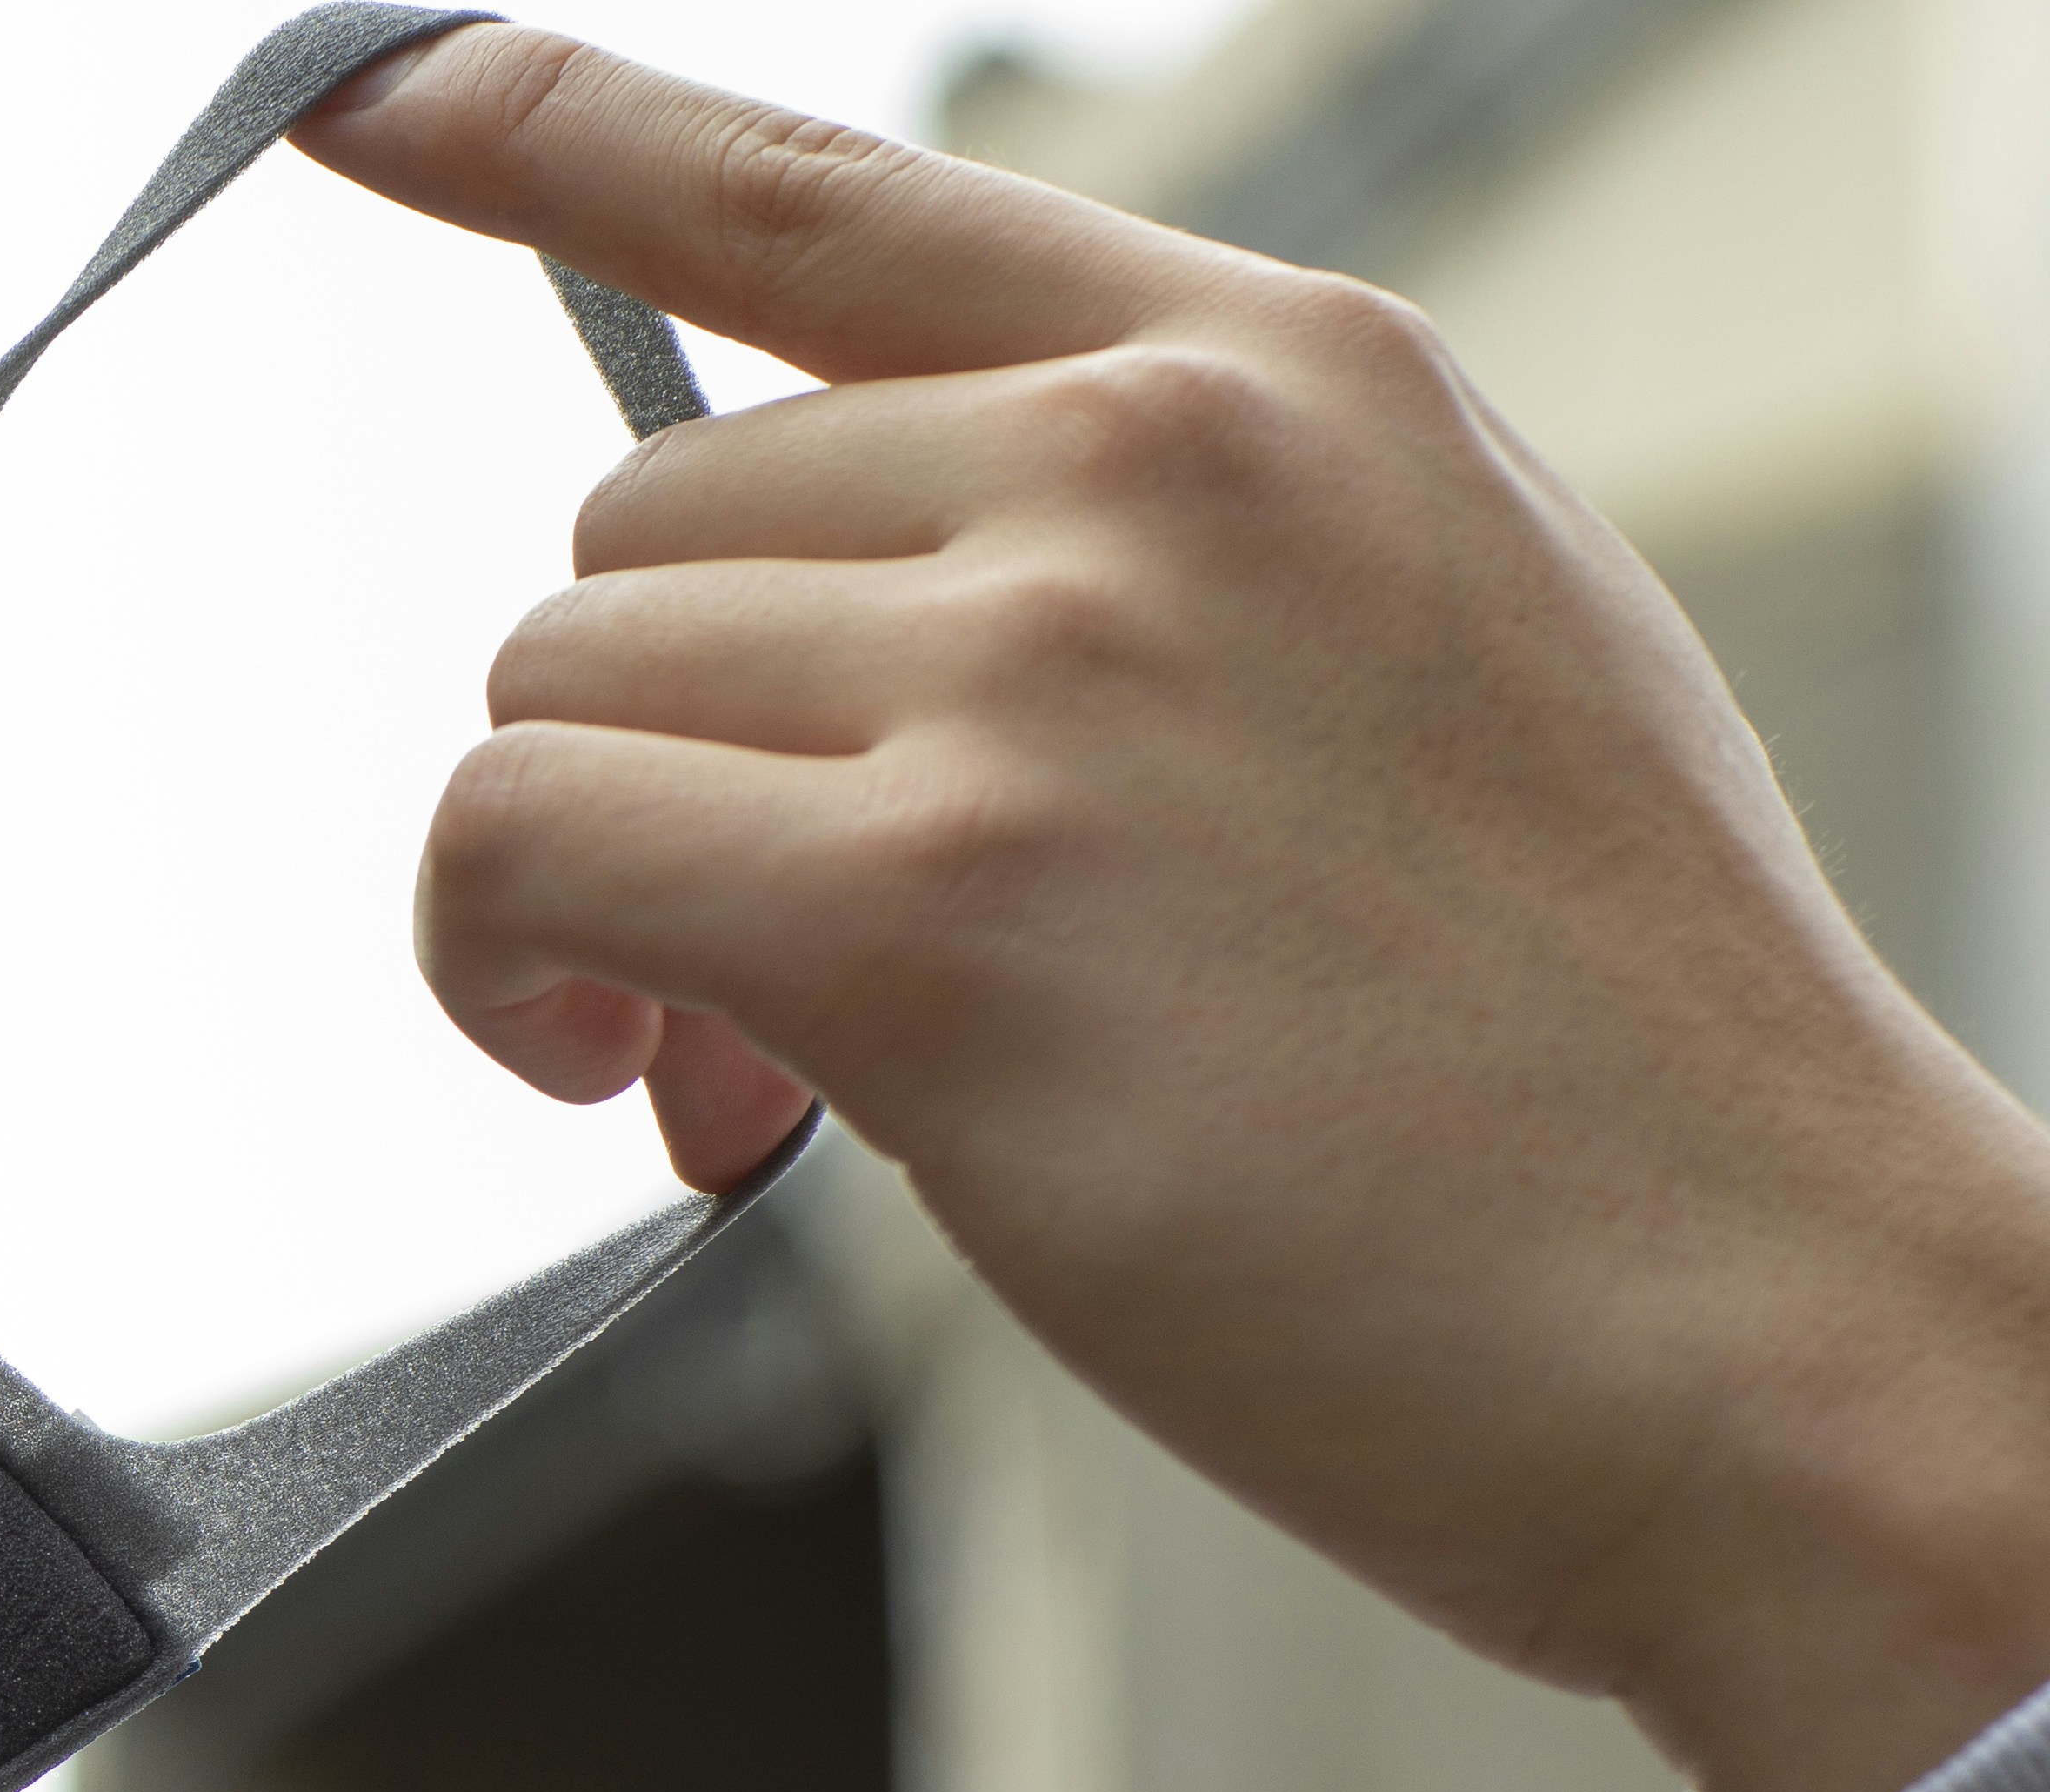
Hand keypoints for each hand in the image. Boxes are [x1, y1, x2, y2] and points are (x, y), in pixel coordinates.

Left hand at [301, 27, 2049, 1791]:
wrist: (1761, 1326)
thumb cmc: (1578, 1071)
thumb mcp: (1416, 672)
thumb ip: (1144, 582)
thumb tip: (834, 657)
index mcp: (1284, 376)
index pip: (824, 201)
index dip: (549, 136)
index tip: (370, 89)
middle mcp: (1150, 469)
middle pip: (647, 525)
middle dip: (670, 750)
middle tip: (786, 983)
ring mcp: (1037, 675)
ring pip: (562, 689)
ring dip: (594, 893)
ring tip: (763, 1069)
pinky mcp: (923, 909)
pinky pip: (520, 845)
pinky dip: (501, 972)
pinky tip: (635, 1085)